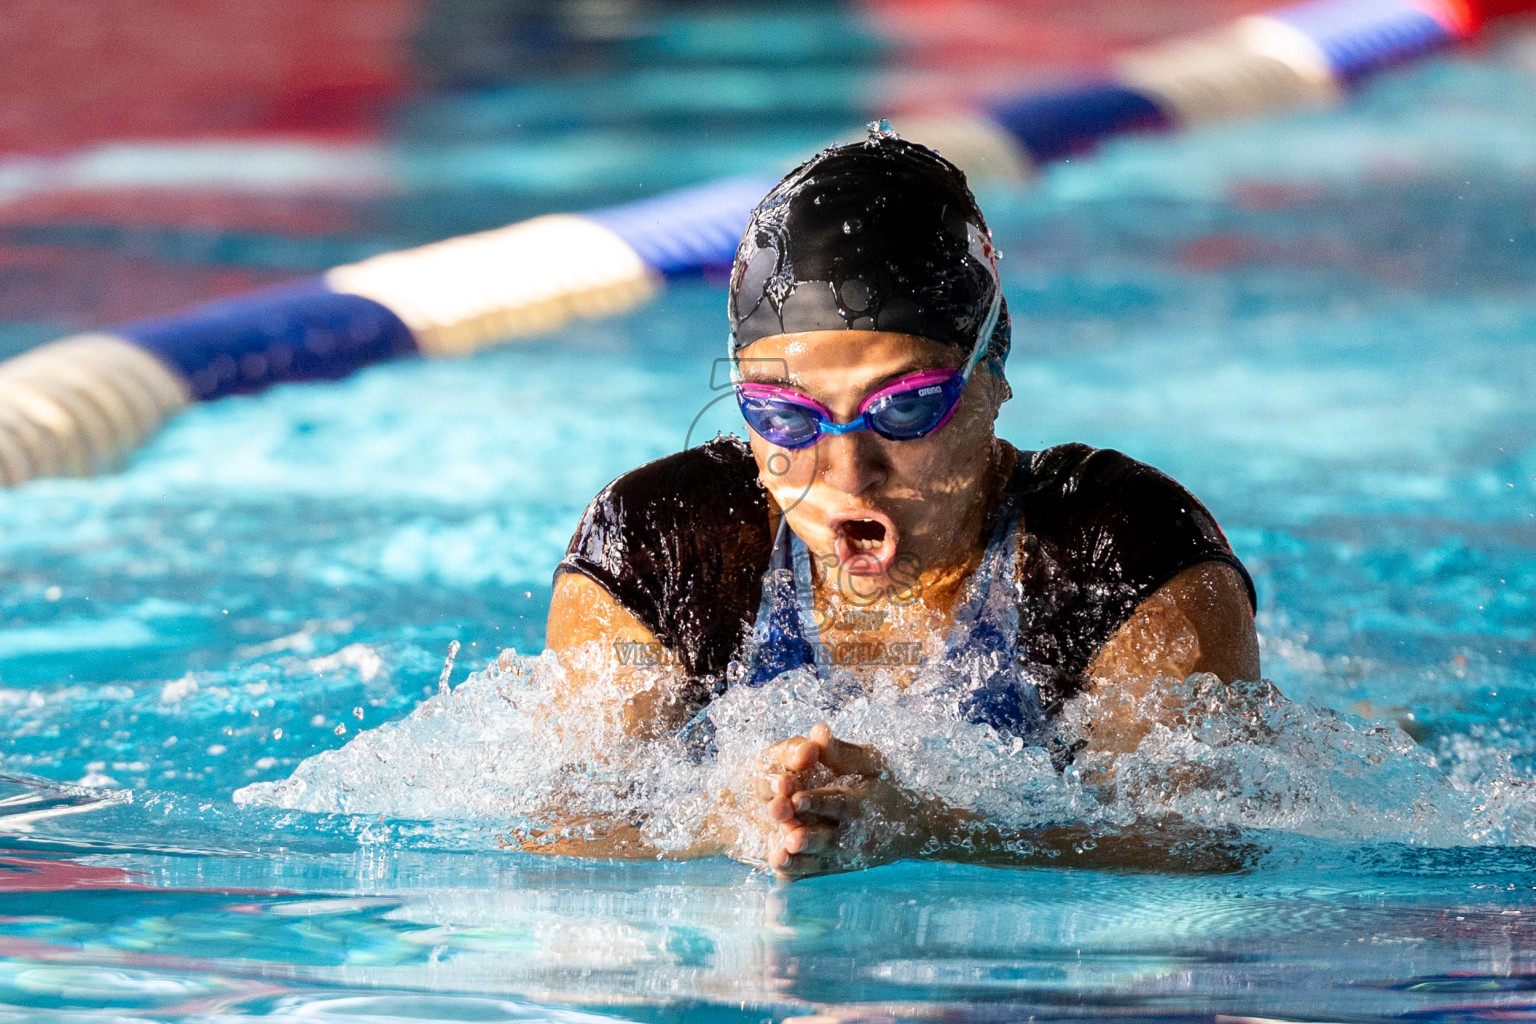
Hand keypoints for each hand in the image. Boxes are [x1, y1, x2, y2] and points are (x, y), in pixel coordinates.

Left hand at [754, 723, 934, 879]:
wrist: (914, 829)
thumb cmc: (886, 788)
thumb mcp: (871, 764)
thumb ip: (841, 752)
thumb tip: (817, 731)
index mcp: (860, 801)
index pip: (837, 802)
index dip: (817, 802)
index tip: (796, 799)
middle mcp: (855, 832)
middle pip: (828, 836)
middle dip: (806, 835)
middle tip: (786, 834)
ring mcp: (847, 854)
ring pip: (821, 859)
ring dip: (799, 860)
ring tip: (779, 857)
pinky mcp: (840, 868)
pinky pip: (818, 874)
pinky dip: (801, 875)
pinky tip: (780, 876)